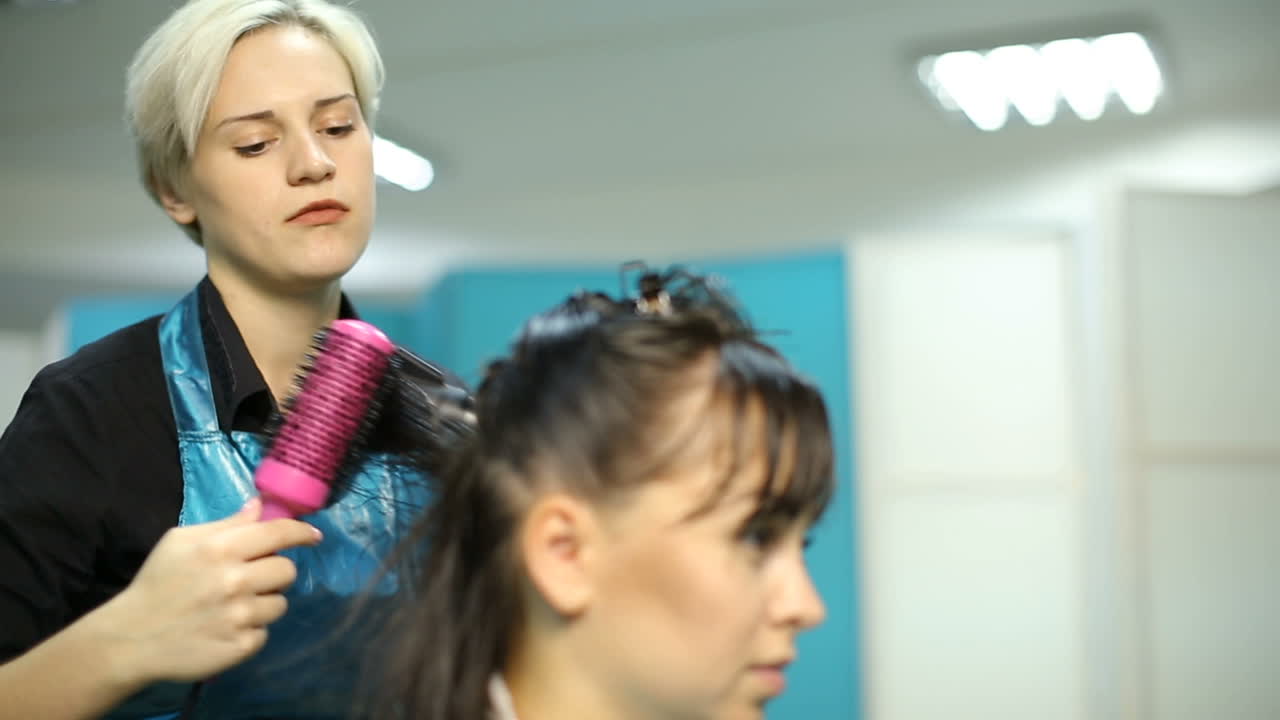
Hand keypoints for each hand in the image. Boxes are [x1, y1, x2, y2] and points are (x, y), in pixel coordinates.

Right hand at [92, 497, 321, 685]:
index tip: (312, 536)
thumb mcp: (182, 541)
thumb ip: (226, 524)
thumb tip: (261, 505)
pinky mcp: (241, 646)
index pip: (279, 533)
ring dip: (264, 603)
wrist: (131, 638)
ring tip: (235, 606)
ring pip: (280, 604)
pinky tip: (226, 628)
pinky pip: (264, 633)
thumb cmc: (158, 583)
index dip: (301, 532)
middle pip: (287, 570)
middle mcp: (235, 581)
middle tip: (252, 578)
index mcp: (221, 548)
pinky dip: (250, 631)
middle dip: (274, 572)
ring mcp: (240, 617)